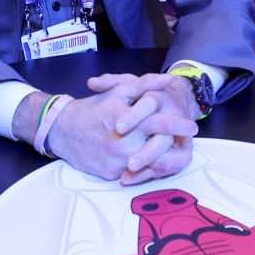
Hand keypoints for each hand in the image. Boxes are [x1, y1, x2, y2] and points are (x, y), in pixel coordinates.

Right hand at [27, 76, 196, 183]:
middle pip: (159, 147)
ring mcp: (118, 161)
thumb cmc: (93, 109)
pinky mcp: (111, 174)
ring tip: (171, 152)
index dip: (180, 125)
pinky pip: (134, 174)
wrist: (62, 131)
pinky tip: (149, 162)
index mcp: (128, 120)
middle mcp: (124, 143)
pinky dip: (144, 168)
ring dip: (163, 158)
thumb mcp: (118, 91)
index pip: (161, 124)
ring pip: (150, 164)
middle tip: (188, 142)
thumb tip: (167, 80)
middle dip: (177, 145)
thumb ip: (145, 84)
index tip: (193, 126)